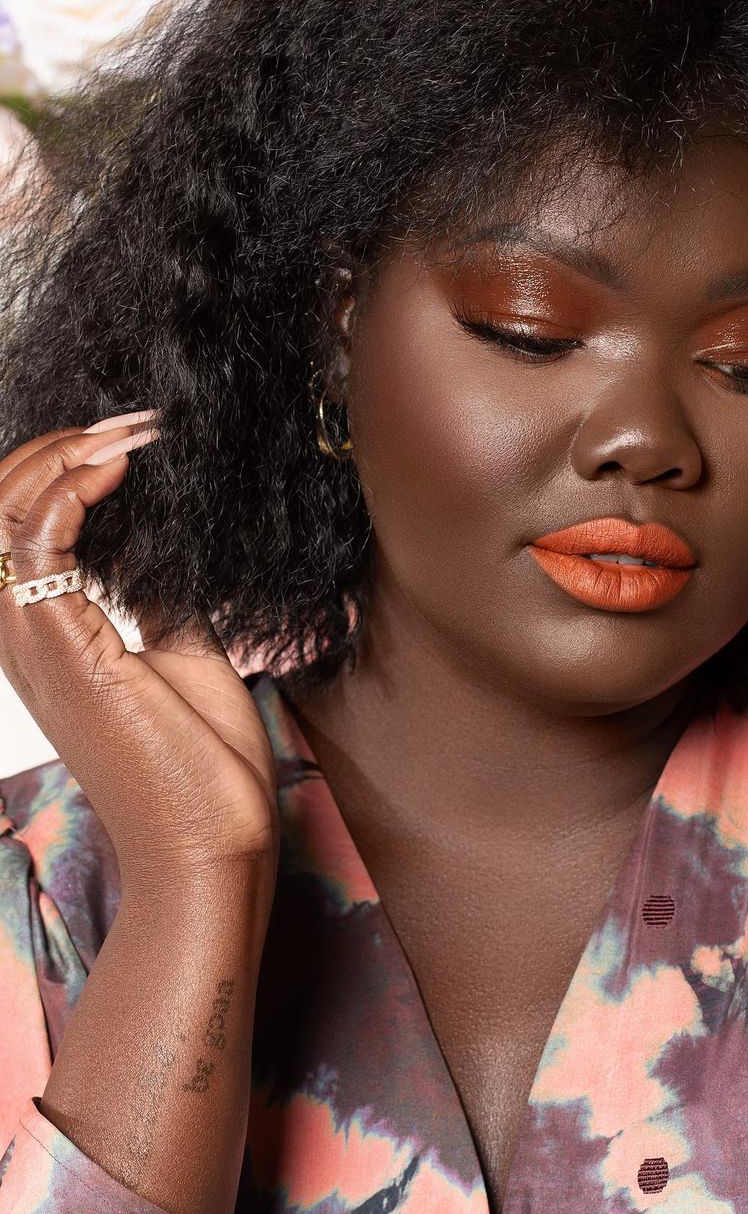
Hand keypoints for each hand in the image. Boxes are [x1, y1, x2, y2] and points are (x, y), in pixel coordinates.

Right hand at [0, 414, 278, 890]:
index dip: (63, 466)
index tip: (134, 435)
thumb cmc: (199, 761)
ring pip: (2, 513)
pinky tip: (121, 469)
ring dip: (66, 456)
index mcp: (49, 632)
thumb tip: (168, 545)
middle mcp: (24, 632)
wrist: (210, 840)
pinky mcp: (61, 648)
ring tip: (131, 434)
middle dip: (59, 447)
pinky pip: (36, 542)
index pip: (20, 523)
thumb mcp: (185, 650)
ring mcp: (33, 641)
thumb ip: (160, 596)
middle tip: (134, 424)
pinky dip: (72, 490)